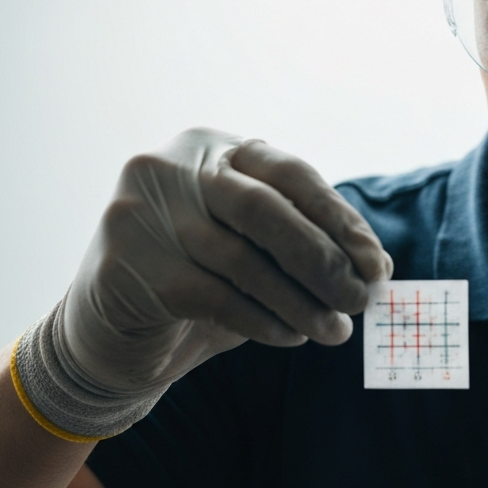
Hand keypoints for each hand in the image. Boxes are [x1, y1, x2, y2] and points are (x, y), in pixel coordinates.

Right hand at [60, 127, 392, 396]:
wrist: (109, 339)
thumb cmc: (199, 286)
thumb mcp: (257, 256)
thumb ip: (307, 247)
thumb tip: (378, 266)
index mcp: (212, 148)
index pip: (292, 174)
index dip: (342, 221)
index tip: (377, 266)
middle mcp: (171, 167)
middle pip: (267, 209)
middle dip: (324, 259)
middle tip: (361, 301)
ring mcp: (141, 213)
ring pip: (243, 259)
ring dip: (302, 302)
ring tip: (336, 331)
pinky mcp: (127, 266)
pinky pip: (216, 297)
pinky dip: (264, 321)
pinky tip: (290, 337)